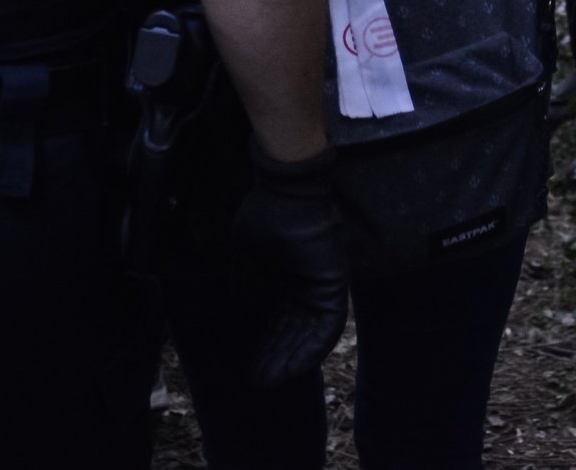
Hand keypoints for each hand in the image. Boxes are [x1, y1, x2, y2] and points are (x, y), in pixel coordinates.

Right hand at [230, 142, 350, 385]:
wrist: (284, 194)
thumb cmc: (265, 217)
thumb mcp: (248, 256)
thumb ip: (247, 283)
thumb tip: (241, 307)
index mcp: (288, 277)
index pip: (279, 320)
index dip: (265, 345)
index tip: (250, 368)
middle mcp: (307, 285)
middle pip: (293, 332)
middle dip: (275, 358)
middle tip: (258, 382)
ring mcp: (323, 285)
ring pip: (309, 335)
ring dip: (291, 360)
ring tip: (270, 381)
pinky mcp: (335, 286)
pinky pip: (328, 327)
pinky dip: (311, 349)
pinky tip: (292, 367)